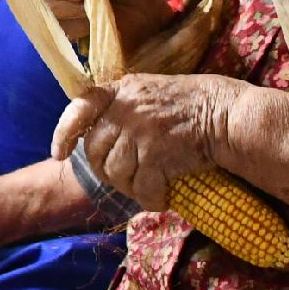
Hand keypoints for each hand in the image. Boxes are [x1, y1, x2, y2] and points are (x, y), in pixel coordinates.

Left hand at [51, 73, 237, 209]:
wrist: (228, 114)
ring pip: (116, 174)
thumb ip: (123, 107)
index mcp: (121, 90)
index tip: (60, 153)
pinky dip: (151, 199)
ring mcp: (139, 131)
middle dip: (107, 171)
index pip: (80, 107)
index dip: (65, 132)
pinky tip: (162, 198)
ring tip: (148, 186)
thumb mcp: (150, 92)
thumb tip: (98, 137)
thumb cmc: (193, 104)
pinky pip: (141, 188)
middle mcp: (125, 109)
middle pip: (96, 152)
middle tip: (128, 177)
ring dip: (130, 187)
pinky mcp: (155, 154)